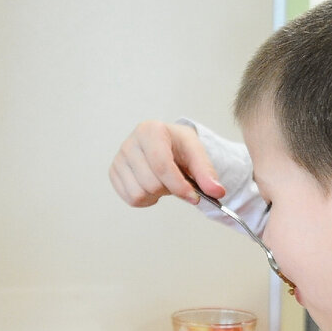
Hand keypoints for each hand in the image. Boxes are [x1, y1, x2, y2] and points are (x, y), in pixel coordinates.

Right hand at [108, 120, 223, 206]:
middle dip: (170, 189)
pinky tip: (153, 187)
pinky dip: (146, 200)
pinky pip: (130, 199)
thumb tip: (217, 192)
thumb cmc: (179, 146)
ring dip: (157, 195)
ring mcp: (119, 158)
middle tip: (177, 182)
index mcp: (150, 131)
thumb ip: (207, 172)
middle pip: (151, 183)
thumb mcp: (196, 153)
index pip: (162, 165)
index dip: (179, 186)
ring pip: (139, 194)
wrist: (164, 143)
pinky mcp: (114, 172)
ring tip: (164, 182)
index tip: (194, 197)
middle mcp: (130, 142)